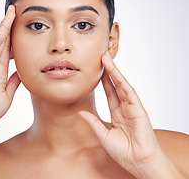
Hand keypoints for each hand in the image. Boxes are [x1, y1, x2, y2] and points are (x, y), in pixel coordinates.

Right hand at [0, 5, 20, 130]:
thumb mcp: (7, 95)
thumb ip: (14, 82)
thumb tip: (23, 72)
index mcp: (1, 72)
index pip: (10, 51)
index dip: (17, 40)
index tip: (24, 29)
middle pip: (4, 42)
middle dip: (11, 27)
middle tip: (17, 12)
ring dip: (3, 27)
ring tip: (10, 13)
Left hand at [79, 51, 164, 177]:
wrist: (138, 163)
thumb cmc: (124, 152)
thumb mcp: (103, 136)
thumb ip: (93, 123)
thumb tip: (80, 113)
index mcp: (117, 112)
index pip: (109, 92)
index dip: (103, 80)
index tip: (96, 69)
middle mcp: (124, 107)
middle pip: (115, 84)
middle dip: (108, 70)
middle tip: (101, 57)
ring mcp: (132, 106)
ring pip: (121, 85)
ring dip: (114, 71)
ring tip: (106, 58)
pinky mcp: (138, 109)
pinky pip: (129, 92)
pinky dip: (122, 81)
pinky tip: (115, 72)